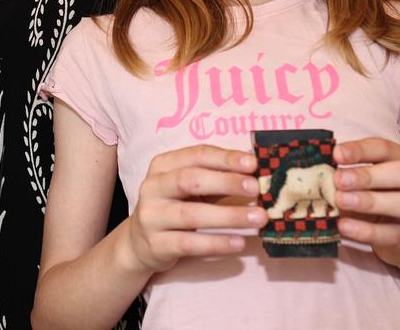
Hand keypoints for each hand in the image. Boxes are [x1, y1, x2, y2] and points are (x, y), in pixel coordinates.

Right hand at [124, 145, 264, 273]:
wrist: (140, 243)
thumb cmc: (174, 207)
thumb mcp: (189, 188)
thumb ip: (217, 178)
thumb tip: (256, 174)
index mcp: (163, 165)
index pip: (196, 155)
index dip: (226, 158)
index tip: (253, 164)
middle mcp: (153, 187)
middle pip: (190, 180)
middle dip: (226, 182)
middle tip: (256, 188)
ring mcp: (151, 217)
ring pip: (191, 214)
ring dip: (229, 216)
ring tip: (259, 218)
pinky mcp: (156, 244)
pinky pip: (189, 243)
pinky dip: (216, 243)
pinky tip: (239, 243)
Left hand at [333, 138, 399, 269]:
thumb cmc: (383, 203)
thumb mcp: (369, 185)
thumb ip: (350, 176)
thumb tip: (319, 173)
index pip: (386, 149)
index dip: (360, 150)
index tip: (335, 154)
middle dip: (370, 175)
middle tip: (339, 180)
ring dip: (371, 201)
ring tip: (341, 201)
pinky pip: (394, 235)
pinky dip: (367, 231)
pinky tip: (345, 226)